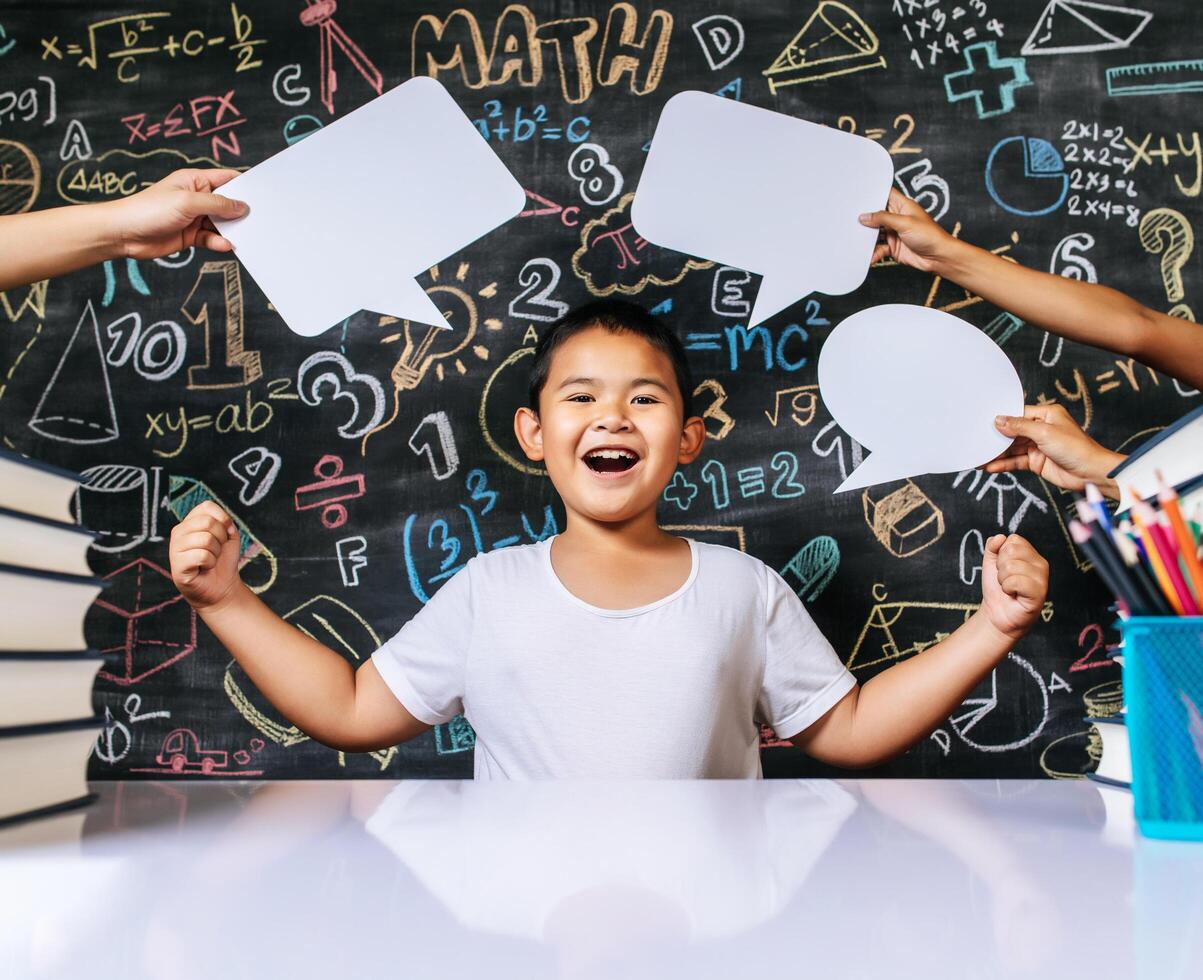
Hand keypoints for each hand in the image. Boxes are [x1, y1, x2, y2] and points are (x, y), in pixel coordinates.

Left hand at [107, 168, 247, 258]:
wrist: (124, 233)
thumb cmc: (150, 210)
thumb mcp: (188, 202)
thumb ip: (218, 204)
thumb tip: (242, 207)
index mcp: (196, 181)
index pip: (227, 179)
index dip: (245, 186)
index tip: (263, 196)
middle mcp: (197, 198)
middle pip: (228, 204)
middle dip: (241, 212)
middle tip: (259, 221)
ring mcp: (194, 217)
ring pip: (222, 224)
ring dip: (232, 231)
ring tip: (245, 237)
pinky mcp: (191, 236)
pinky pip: (212, 239)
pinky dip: (219, 243)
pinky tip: (225, 246)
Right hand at [169, 501, 242, 610]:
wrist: (222, 586)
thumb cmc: (223, 559)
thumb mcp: (229, 535)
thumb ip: (226, 522)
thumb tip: (223, 522)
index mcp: (189, 522)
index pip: (207, 507)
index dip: (223, 520)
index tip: (224, 535)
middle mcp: (178, 532)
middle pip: (207, 522)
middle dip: (221, 537)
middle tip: (217, 549)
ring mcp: (174, 548)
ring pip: (206, 539)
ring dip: (216, 552)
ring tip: (210, 559)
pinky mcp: (177, 565)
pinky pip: (202, 555)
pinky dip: (210, 563)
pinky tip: (204, 568)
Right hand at [859, 188, 956, 271]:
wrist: (938, 257)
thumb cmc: (930, 235)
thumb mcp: (904, 222)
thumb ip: (883, 218)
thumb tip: (865, 216)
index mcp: (902, 206)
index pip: (885, 195)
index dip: (873, 194)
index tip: (858, 195)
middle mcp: (897, 218)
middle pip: (876, 215)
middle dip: (865, 218)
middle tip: (851, 219)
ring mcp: (894, 233)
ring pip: (875, 233)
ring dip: (867, 238)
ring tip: (857, 240)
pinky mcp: (893, 247)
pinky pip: (878, 249)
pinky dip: (874, 253)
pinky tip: (871, 256)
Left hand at [979, 534, 1047, 639]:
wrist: (996, 612)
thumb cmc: (997, 588)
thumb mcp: (991, 562)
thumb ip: (993, 545)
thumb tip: (1000, 537)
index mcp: (1032, 555)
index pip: (1013, 540)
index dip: (1001, 554)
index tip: (1003, 569)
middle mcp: (1041, 564)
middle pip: (1011, 551)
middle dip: (1000, 567)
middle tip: (1006, 580)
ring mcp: (1042, 579)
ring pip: (1011, 566)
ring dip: (1002, 579)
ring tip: (1009, 588)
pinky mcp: (1039, 593)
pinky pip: (1015, 581)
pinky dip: (1007, 588)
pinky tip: (1013, 594)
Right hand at [987, 403, 1124, 498]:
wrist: (1092, 474)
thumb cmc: (1076, 448)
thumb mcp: (1045, 432)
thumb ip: (1019, 426)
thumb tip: (999, 420)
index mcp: (1046, 415)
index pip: (1018, 414)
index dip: (1001, 419)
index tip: (983, 422)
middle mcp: (1041, 429)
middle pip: (1012, 432)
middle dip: (996, 438)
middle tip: (977, 441)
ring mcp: (1038, 446)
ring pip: (1012, 448)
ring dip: (997, 454)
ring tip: (979, 458)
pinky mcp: (1036, 462)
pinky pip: (1015, 461)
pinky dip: (1003, 465)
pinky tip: (991, 467)